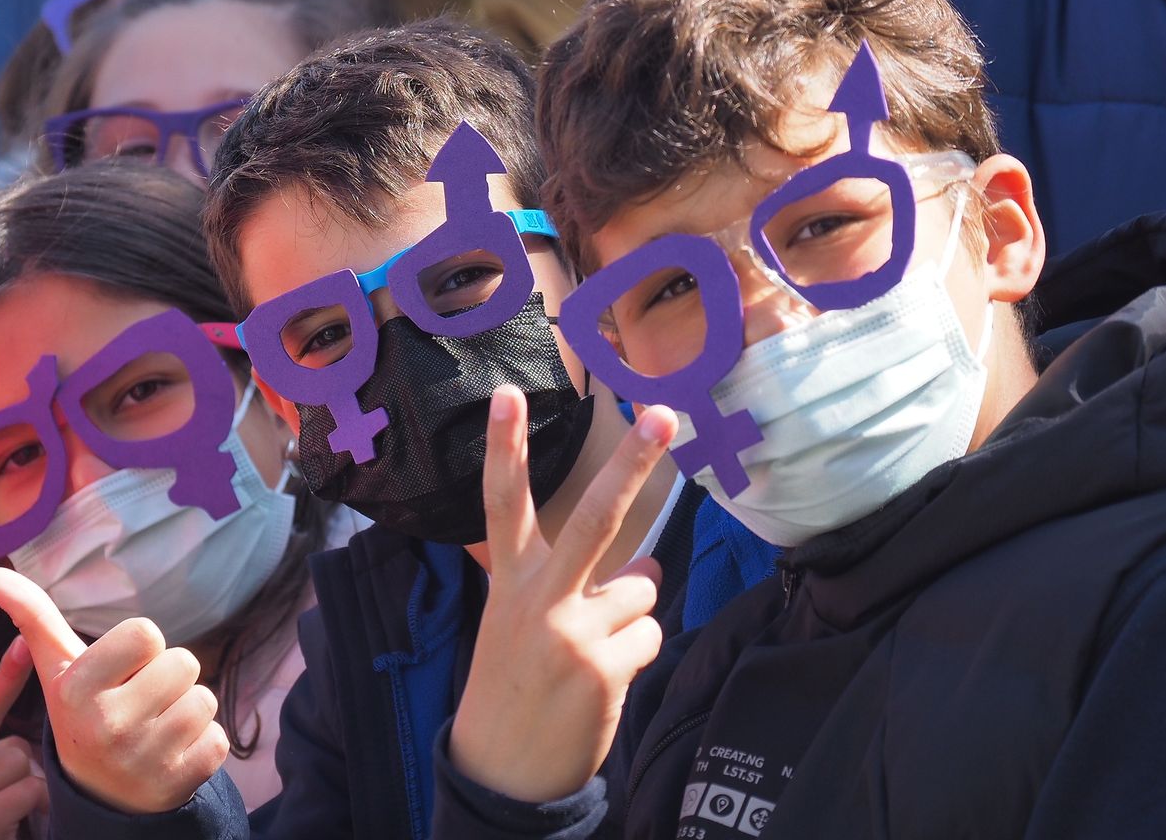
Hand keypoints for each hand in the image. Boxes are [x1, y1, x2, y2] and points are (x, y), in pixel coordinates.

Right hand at [0, 568, 228, 814]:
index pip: (146, 631)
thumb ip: (33, 617)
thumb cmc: (84, 712)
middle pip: (183, 661)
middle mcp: (108, 726)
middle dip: (167, 677)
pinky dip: (203, 744)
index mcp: (76, 690)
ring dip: (187, 709)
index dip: (142, 648)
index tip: (121, 672)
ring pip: (204, 699)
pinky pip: (218, 739)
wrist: (99, 795)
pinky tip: (172, 755)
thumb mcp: (58, 669)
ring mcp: (143, 759)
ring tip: (155, 728)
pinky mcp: (178, 784)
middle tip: (140, 702)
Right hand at [448, 386, 676, 803]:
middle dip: (634, 463)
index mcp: (509, 580)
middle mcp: (539, 597)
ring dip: (631, 615)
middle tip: (665, 416)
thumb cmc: (515, 683)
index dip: (505, 447)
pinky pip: (650, 633)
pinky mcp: (604, 668)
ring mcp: (573, 632)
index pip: (502, 502)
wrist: (499, 770)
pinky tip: (603, 680)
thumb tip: (649, 564)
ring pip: (642, 588)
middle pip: (595, 517)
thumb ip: (575, 583)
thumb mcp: (520, 622)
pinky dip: (637, 652)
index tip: (505, 394)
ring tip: (591, 652)